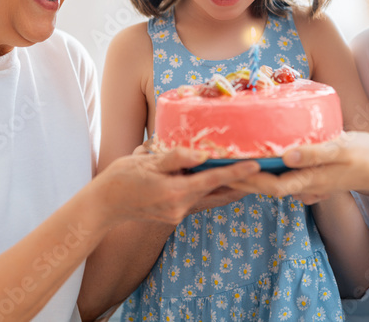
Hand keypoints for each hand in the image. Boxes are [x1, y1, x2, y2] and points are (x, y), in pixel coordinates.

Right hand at [96, 148, 259, 225]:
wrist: (103, 207)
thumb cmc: (121, 179)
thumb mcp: (146, 161)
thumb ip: (175, 158)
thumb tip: (202, 154)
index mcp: (175, 192)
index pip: (214, 179)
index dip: (237, 172)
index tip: (257, 166)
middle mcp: (181, 206)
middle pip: (219, 193)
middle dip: (242, 183)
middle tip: (265, 172)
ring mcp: (178, 213)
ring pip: (211, 198)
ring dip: (229, 188)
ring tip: (250, 175)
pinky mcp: (174, 214)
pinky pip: (200, 200)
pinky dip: (213, 190)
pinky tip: (220, 179)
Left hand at [229, 131, 368, 199]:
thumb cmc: (364, 155)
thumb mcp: (341, 149)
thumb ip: (315, 153)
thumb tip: (287, 156)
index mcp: (308, 180)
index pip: (270, 185)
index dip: (246, 179)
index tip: (225, 167)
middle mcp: (303, 185)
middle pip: (264, 186)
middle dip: (239, 177)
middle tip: (215, 163)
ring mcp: (305, 182)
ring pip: (271, 181)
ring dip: (250, 173)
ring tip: (226, 159)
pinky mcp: (308, 176)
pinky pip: (282, 175)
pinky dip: (265, 168)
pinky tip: (254, 156)